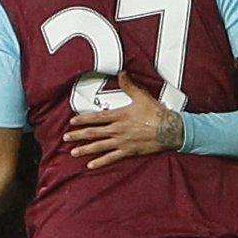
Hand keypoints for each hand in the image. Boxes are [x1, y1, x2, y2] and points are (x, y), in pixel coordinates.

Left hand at [65, 72, 182, 168]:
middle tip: (66, 138)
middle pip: (94, 133)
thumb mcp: (142, 96)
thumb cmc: (156, 113)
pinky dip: (100, 162)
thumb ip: (129, 85)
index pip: (97, 118)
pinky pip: (112, 158)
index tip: (72, 122)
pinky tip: (90, 165)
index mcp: (119, 116)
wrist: (171, 130)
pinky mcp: (129, 152)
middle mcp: (118, 129)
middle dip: (78, 135)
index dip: (83, 119)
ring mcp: (122, 142)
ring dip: (85, 149)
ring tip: (73, 152)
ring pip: (99, 146)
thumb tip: (121, 72)